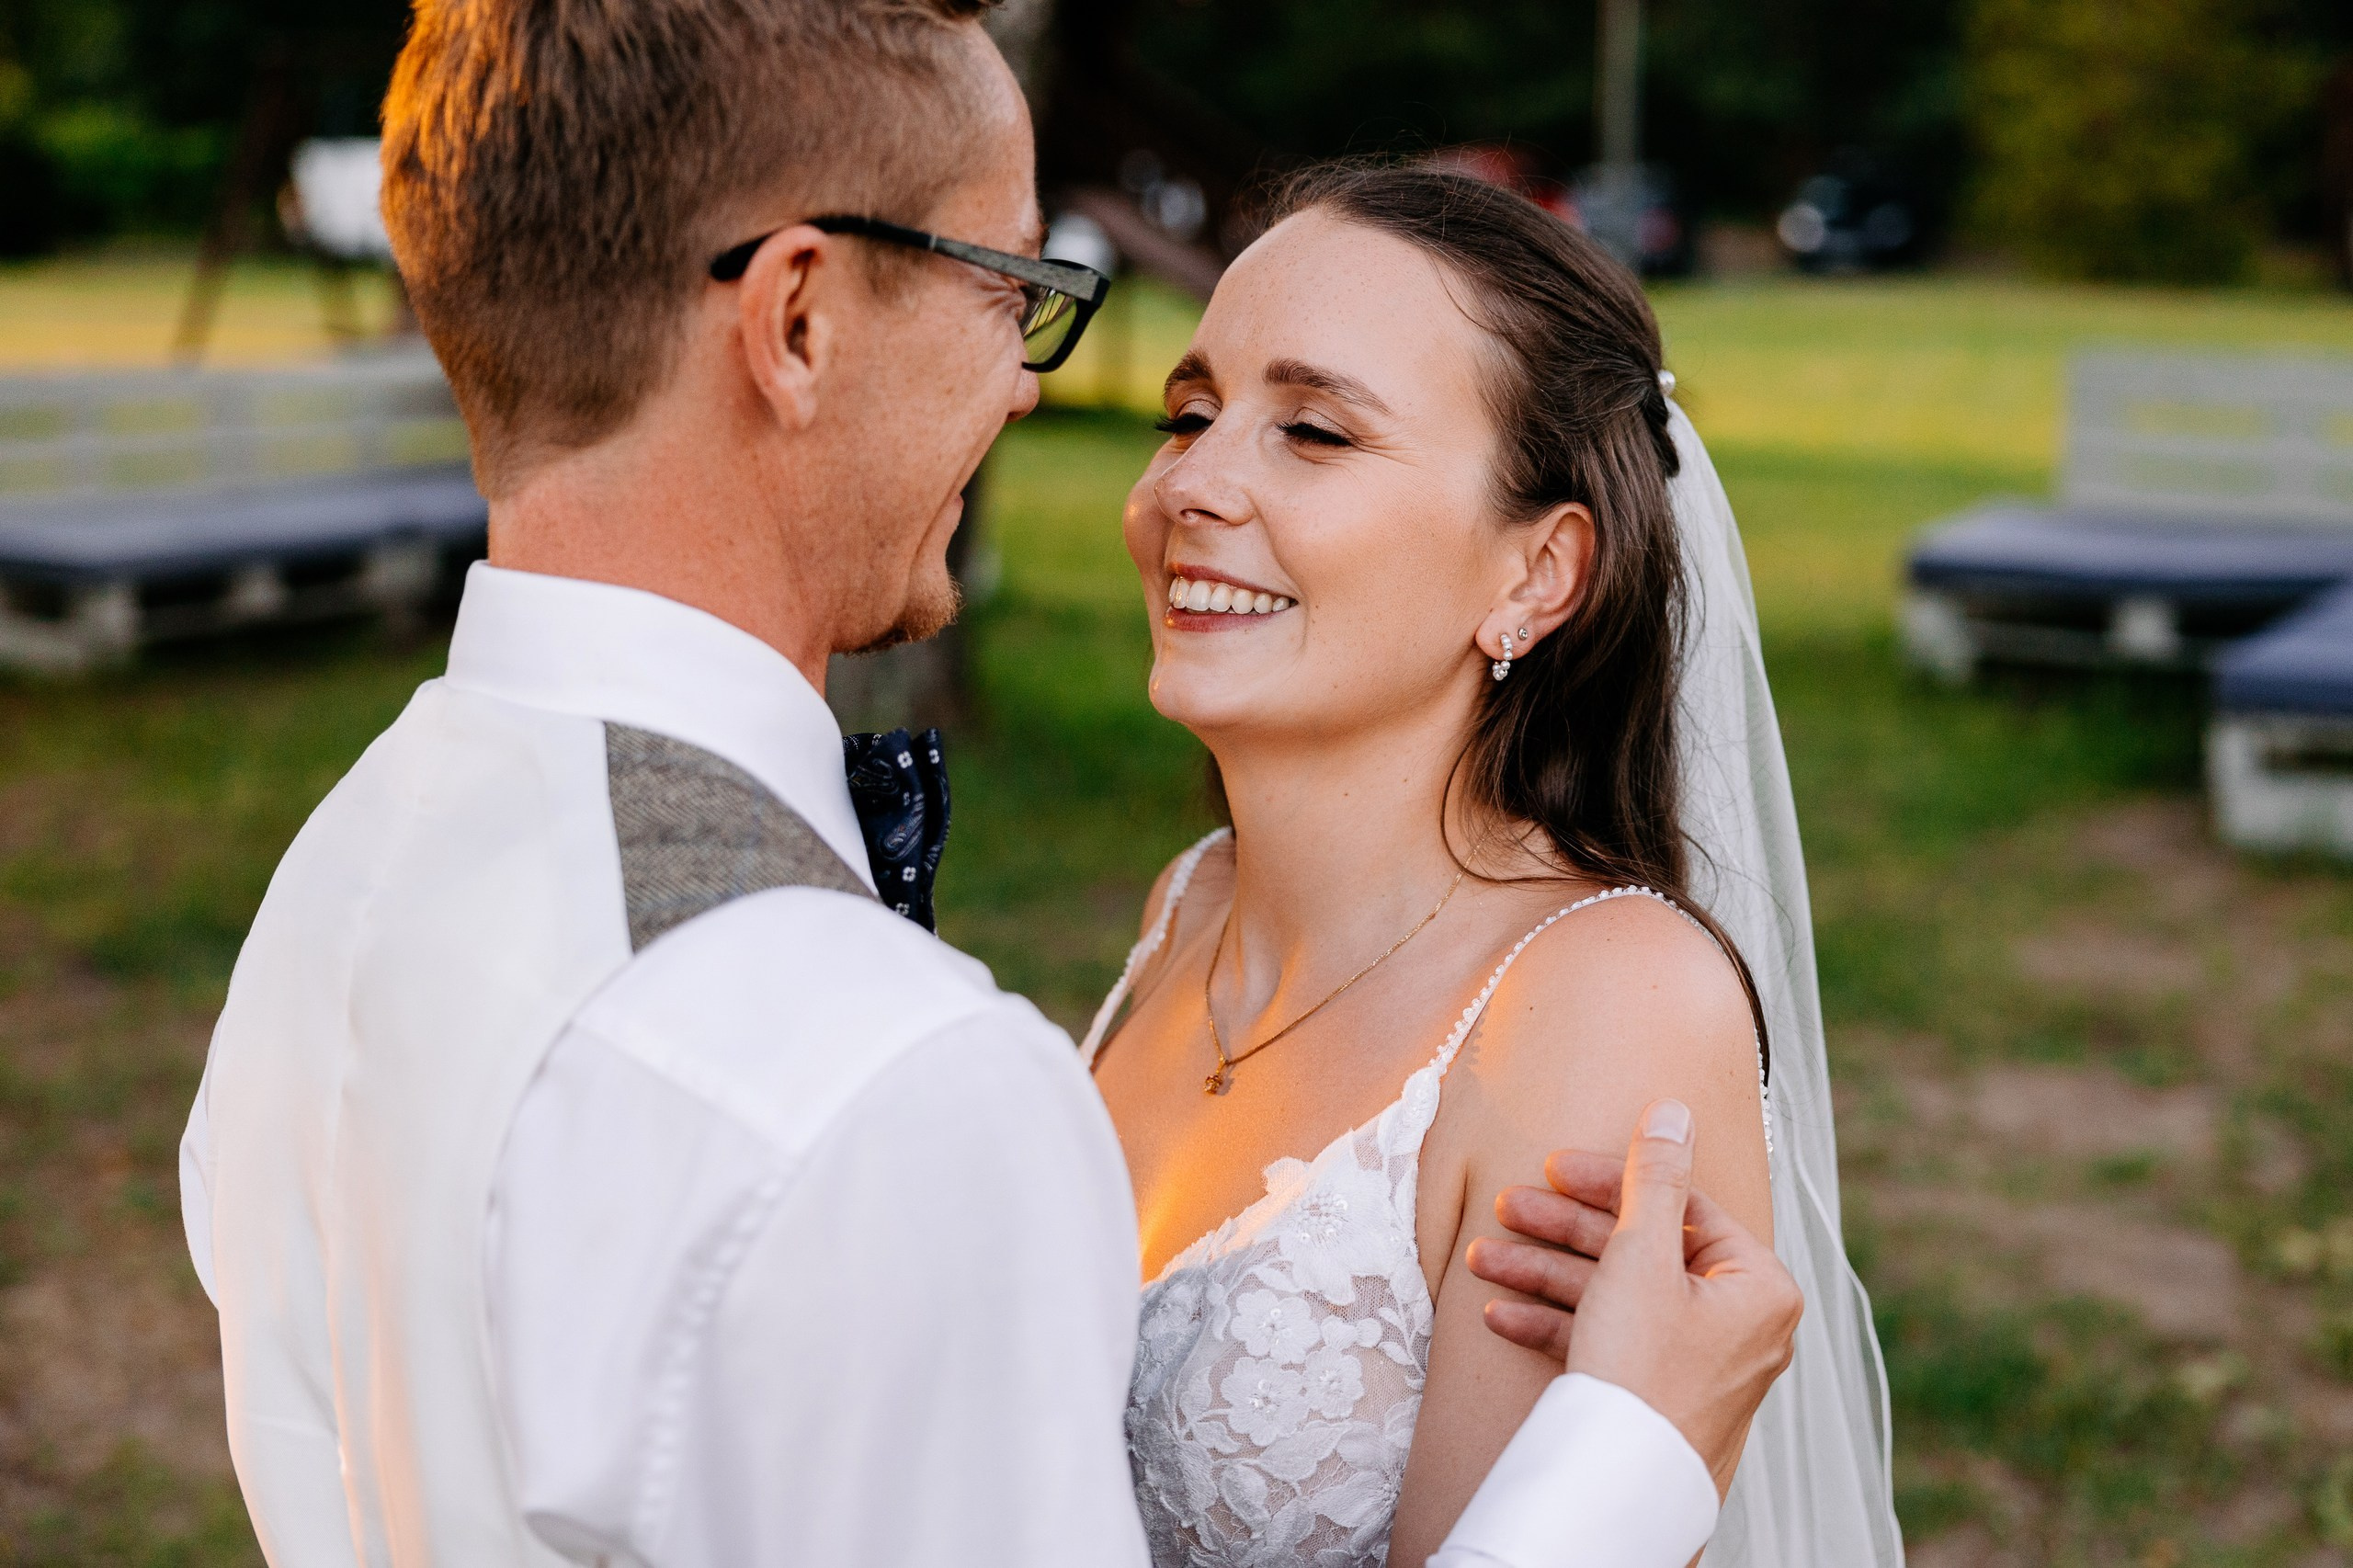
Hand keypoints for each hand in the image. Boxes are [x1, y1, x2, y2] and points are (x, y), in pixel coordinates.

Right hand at [1464, 1098, 1801, 1498]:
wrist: (1620, 1488)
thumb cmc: (1643, 1371)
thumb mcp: (1640, 1256)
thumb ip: (1653, 1176)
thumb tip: (1674, 1110)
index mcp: (1757, 1285)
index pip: (1681, 1206)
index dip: (1613, 1181)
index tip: (1554, 1166)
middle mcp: (1739, 1324)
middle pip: (1643, 1251)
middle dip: (1564, 1230)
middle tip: (1509, 1206)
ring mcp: (1700, 1363)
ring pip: (1618, 1296)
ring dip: (1545, 1274)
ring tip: (1484, 1260)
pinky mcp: (1661, 1394)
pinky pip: (1612, 1342)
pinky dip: (1559, 1325)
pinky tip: (1503, 1315)